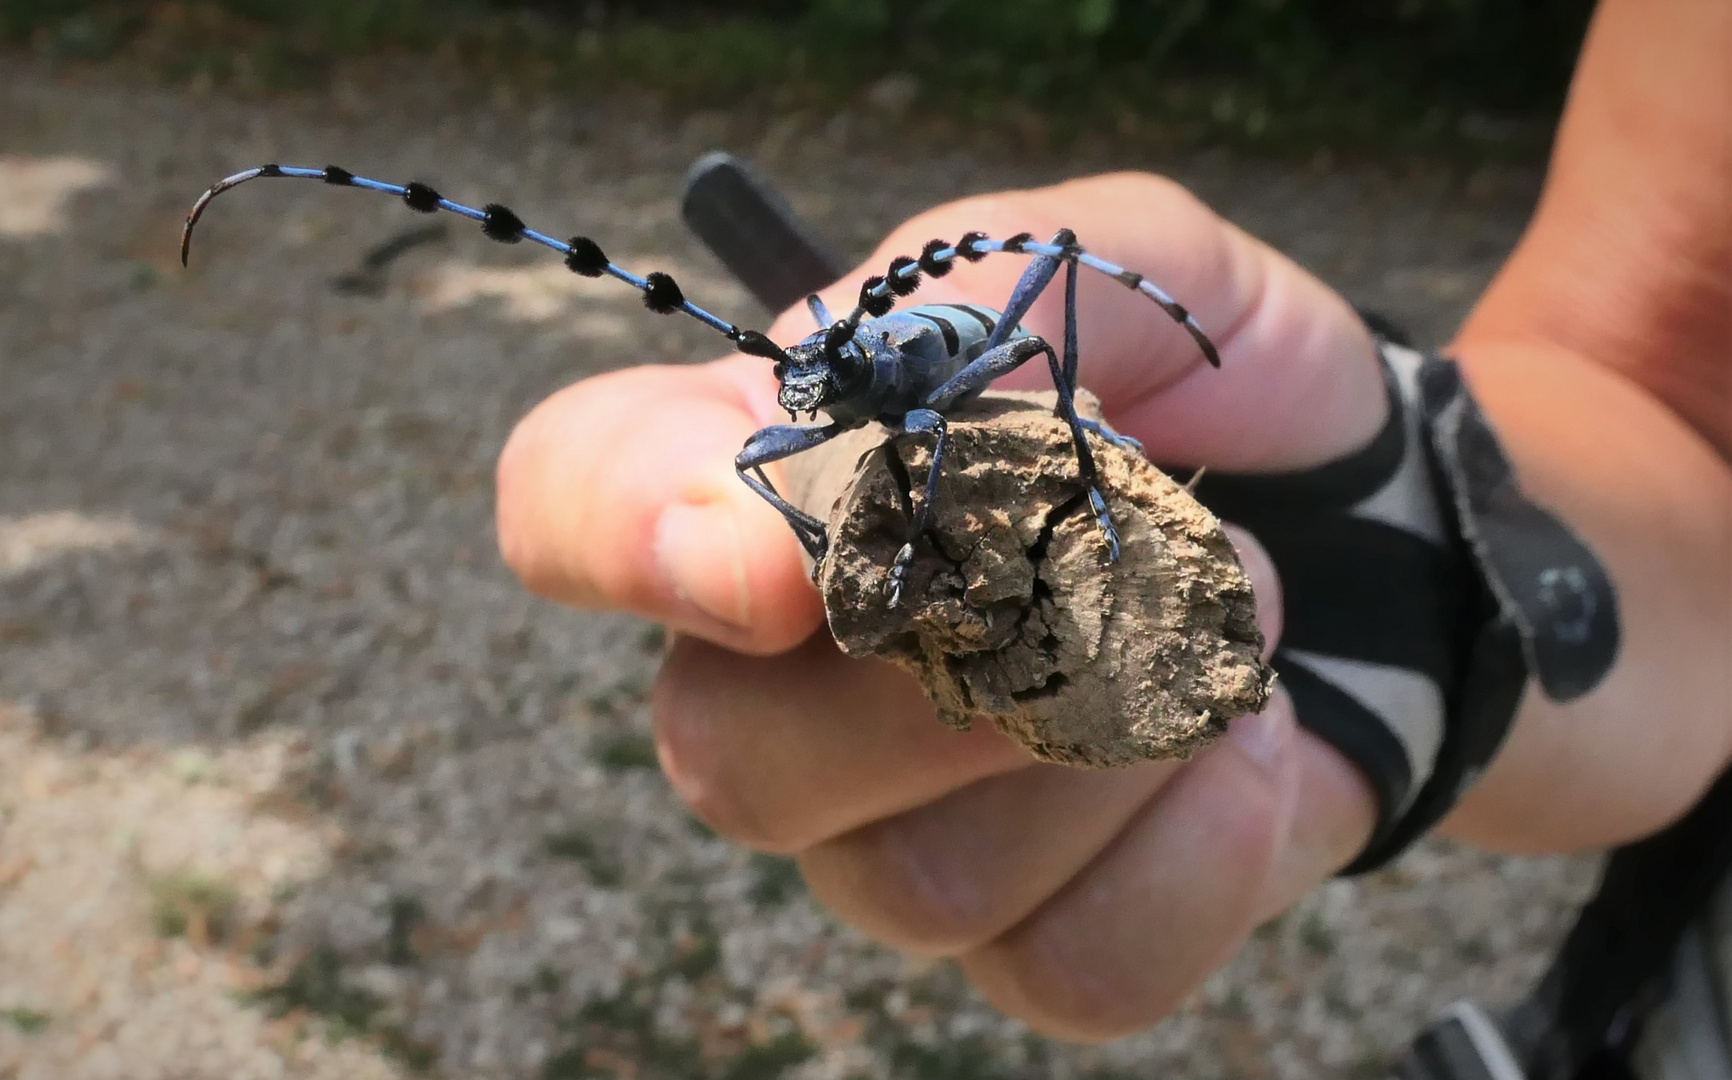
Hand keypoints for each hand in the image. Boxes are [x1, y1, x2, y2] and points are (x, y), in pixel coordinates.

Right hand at [495, 173, 1381, 1038]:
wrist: (1377, 538)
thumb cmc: (1221, 394)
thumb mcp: (1137, 267)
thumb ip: (1001, 281)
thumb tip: (886, 408)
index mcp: (769, 480)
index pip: (570, 505)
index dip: (621, 538)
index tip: (784, 561)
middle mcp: (782, 677)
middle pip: (730, 754)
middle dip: (969, 660)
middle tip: (1131, 556)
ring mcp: (891, 831)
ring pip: (912, 883)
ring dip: (1124, 731)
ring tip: (1229, 626)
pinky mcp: (1028, 938)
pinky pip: (1068, 967)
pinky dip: (1202, 850)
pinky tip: (1250, 753)